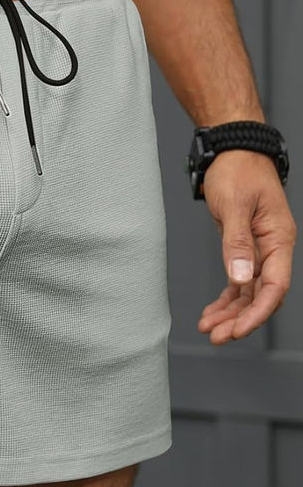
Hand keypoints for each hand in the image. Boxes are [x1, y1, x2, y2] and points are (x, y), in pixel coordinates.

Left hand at [197, 149, 296, 343]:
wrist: (233, 151)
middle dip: (240, 319)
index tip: (238, 330)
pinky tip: (212, 312)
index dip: (258, 312)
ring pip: (248, 291)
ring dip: (230, 312)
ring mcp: (259, 250)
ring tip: (208, 328)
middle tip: (216, 336)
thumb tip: (240, 278)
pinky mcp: (244, 248)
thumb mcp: (235, 205)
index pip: (275, 286)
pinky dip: (226, 298)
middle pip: (261, 295)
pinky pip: (238, 281)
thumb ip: (237, 243)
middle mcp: (273, 248)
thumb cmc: (238, 171)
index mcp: (279, 239)